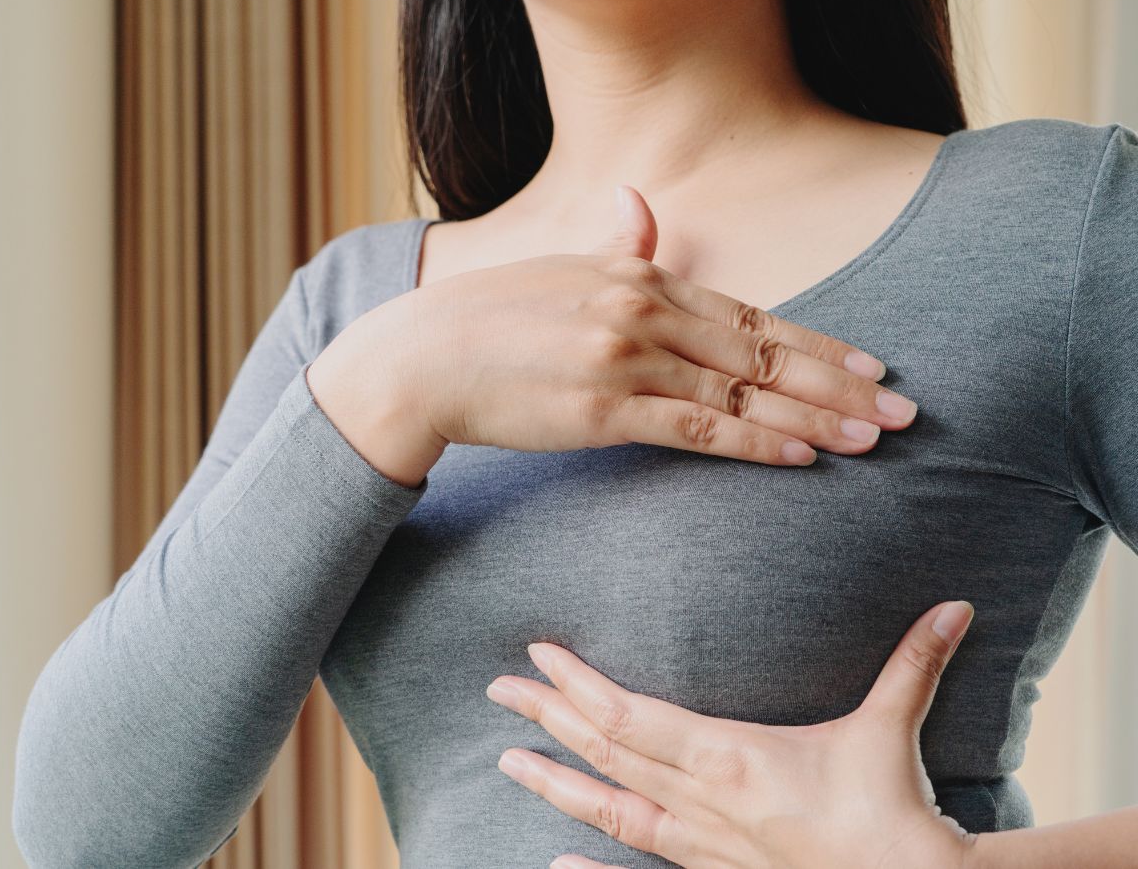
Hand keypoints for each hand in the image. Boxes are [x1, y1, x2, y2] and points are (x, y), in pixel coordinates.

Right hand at [310, 185, 916, 483]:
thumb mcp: (560, 266)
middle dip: (841, 384)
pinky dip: (756, 444)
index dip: (820, 342)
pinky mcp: (604, 410)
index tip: (873, 366)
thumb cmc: (490, 317)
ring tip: (872, 440)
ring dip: (814, 418)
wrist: (423, 358)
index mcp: (640, 274)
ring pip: (743, 394)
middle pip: (764, 353)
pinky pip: (698, 430)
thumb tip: (640, 204)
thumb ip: (614, 242)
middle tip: (903, 411)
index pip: (752, 314)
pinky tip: (802, 457)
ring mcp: (627, 359)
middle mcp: (645, 310)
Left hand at [486, 601, 977, 868]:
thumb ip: (913, 663)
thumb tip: (953, 607)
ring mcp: (702, 845)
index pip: (631, 715)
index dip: (579, 685)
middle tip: (498, 689)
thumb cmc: (892, 812)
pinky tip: (554, 862)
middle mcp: (701, 802)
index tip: (539, 655)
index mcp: (730, 758)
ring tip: (507, 762)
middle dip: (549, 717)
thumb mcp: (892, 729)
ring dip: (556, 784)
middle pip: (607, 754)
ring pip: (612, 810)